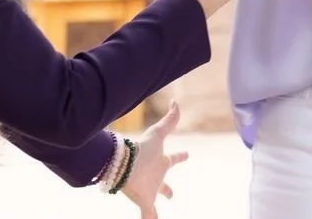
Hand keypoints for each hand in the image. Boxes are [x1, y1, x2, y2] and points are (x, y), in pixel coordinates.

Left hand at [120, 102, 187, 218]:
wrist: (124, 164)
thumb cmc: (141, 149)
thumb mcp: (157, 134)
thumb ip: (169, 120)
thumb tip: (175, 102)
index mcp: (161, 162)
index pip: (173, 159)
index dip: (180, 157)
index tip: (187, 154)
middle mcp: (154, 178)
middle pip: (163, 185)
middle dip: (167, 190)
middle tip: (171, 195)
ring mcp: (149, 191)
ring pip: (153, 204)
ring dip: (153, 211)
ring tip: (152, 217)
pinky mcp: (143, 202)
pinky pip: (148, 216)